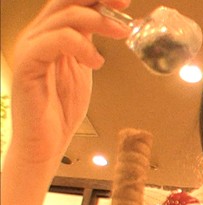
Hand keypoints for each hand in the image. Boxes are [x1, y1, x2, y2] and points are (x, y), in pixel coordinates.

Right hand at [9, 0, 130, 170]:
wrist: (45, 142)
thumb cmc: (61, 109)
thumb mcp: (82, 68)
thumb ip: (88, 43)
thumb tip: (110, 24)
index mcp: (50, 34)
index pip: (69, 2)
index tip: (124, 2)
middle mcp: (37, 36)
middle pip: (64, 1)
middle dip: (98, 0)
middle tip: (125, 7)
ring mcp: (30, 48)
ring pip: (63, 17)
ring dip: (97, 21)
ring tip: (121, 34)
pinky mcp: (28, 64)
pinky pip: (53, 41)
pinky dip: (81, 46)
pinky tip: (96, 62)